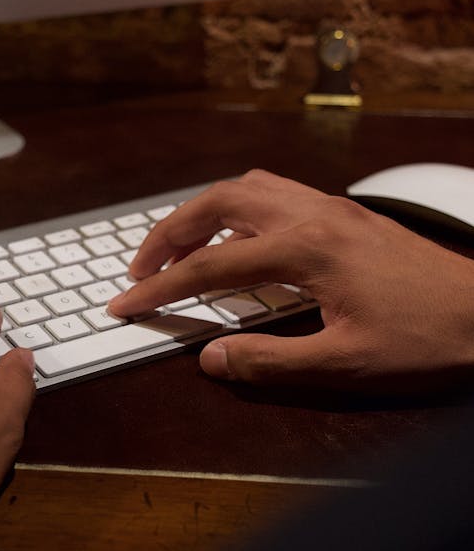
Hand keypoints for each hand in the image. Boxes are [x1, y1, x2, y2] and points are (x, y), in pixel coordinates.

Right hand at [108, 169, 473, 391]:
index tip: (124, 303)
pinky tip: (238, 240)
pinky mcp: (346, 214)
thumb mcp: (343, 363)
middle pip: (218, 202)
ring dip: (201, 212)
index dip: (159, 286)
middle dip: (168, 233)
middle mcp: (314, 214)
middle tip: (139, 268)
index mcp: (307, 249)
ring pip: (247, 187)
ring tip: (177, 248)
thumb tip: (211, 358)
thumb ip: (268, 361)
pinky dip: (238, 209)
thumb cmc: (427, 338)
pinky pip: (275, 192)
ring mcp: (332, 208)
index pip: (210, 264)